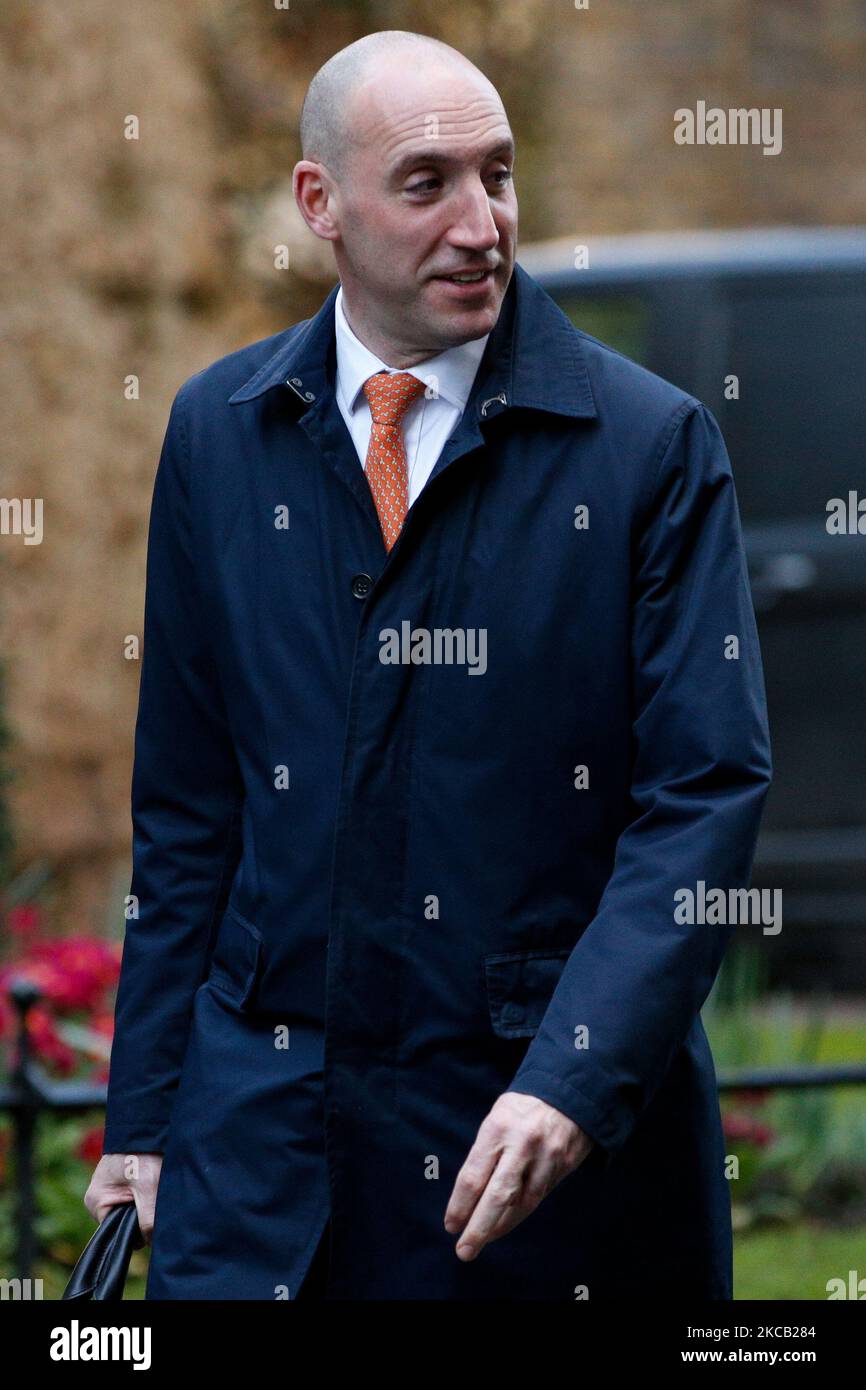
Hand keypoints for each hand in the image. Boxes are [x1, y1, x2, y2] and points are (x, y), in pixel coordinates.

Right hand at [84, 1152, 162, 1244]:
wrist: (146, 1124)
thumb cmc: (142, 1151)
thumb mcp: (148, 1186)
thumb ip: (148, 1218)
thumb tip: (152, 1243)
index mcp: (95, 1202)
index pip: (118, 1233)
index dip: (138, 1228)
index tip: (151, 1212)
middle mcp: (97, 1198)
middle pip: (125, 1222)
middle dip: (142, 1214)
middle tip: (154, 1195)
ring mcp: (108, 1190)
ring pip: (132, 1211)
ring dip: (146, 1203)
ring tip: (153, 1185)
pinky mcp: (120, 1183)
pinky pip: (134, 1199)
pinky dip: (145, 1194)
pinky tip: (152, 1181)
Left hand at [443, 1091, 593, 1260]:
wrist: (568, 1091)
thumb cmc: (522, 1108)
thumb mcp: (496, 1119)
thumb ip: (485, 1155)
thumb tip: (469, 1198)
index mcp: (497, 1129)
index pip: (473, 1177)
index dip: (460, 1206)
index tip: (451, 1226)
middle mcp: (521, 1145)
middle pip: (497, 1198)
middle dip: (478, 1229)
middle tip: (464, 1251)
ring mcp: (546, 1158)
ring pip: (521, 1204)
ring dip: (500, 1227)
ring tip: (483, 1239)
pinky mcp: (563, 1166)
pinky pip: (538, 1198)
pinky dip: (520, 1214)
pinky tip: (506, 1223)